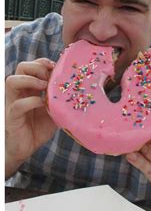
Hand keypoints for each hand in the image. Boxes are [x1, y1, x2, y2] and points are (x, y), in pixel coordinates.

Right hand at [5, 58, 56, 173]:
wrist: (25, 148)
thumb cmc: (39, 127)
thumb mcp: (54, 109)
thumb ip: (61, 98)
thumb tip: (80, 89)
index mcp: (29, 88)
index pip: (32, 66)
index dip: (43, 63)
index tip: (57, 68)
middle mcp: (19, 92)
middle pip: (21, 67)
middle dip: (38, 67)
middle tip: (51, 77)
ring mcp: (12, 102)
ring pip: (12, 80)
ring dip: (31, 80)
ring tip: (45, 87)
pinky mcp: (11, 116)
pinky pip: (18, 104)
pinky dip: (32, 101)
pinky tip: (43, 104)